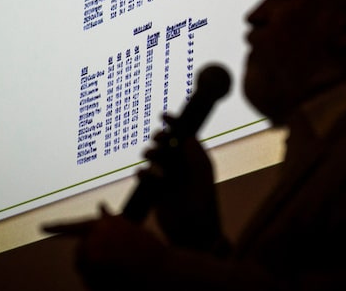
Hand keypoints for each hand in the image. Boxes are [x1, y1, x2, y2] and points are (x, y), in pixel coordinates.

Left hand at [59, 205, 165, 289]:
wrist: (162, 269)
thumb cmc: (149, 251)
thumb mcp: (131, 229)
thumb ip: (112, 221)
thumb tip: (101, 206)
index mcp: (105, 223)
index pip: (76, 226)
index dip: (57, 227)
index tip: (42, 227)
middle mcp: (96, 231)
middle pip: (80, 252)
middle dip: (90, 260)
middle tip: (112, 267)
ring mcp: (94, 246)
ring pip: (82, 265)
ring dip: (94, 271)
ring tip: (117, 272)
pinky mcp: (94, 262)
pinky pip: (87, 277)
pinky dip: (96, 282)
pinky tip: (114, 280)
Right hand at [143, 115, 226, 251]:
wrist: (193, 231)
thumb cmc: (203, 201)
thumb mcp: (202, 174)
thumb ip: (195, 153)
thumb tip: (187, 135)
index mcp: (195, 158)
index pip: (183, 133)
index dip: (174, 122)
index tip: (163, 115)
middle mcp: (182, 165)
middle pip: (165, 142)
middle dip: (159, 137)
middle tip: (158, 138)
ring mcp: (168, 177)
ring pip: (153, 157)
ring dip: (150, 153)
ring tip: (150, 157)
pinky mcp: (156, 191)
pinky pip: (145, 175)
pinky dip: (143, 173)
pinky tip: (145, 175)